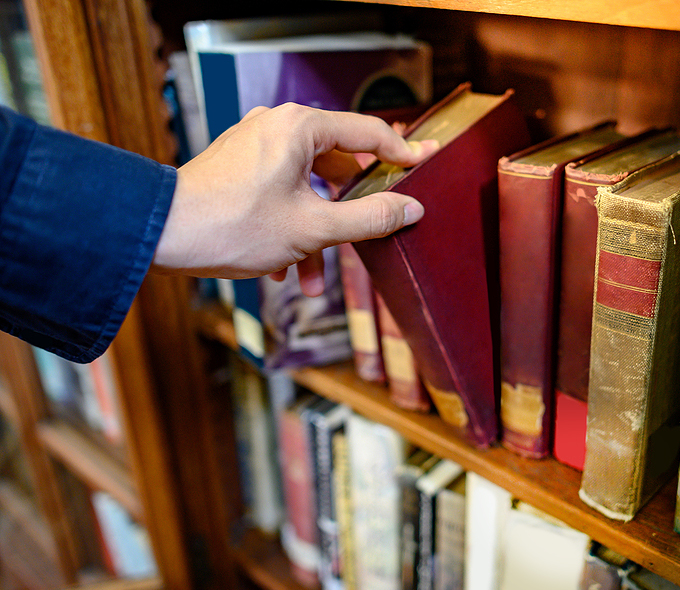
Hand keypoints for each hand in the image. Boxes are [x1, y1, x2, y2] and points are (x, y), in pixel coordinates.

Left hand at [152, 103, 436, 294]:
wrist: (161, 235)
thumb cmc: (233, 226)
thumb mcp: (314, 228)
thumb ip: (370, 217)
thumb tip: (411, 209)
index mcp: (300, 128)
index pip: (369, 133)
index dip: (402, 152)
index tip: (425, 164)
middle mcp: (277, 127)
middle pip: (337, 164)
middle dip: (349, 212)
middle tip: (370, 235)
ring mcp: (253, 145)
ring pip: (306, 187)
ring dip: (314, 234)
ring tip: (310, 279)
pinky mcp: (236, 166)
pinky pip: (279, 193)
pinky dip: (288, 227)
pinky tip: (282, 270)